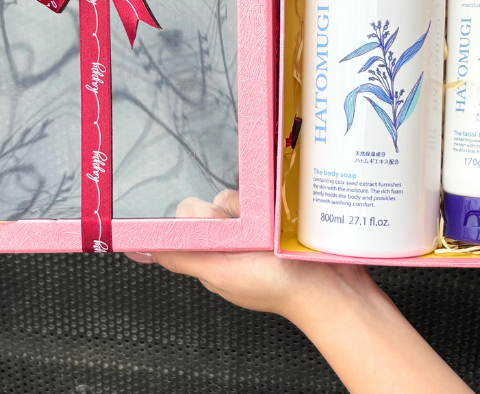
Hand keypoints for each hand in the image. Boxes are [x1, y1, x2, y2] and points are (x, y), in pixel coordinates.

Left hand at [126, 191, 473, 393]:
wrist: (335, 288)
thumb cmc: (281, 287)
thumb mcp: (223, 272)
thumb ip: (185, 255)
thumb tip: (144, 246)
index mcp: (211, 258)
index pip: (185, 224)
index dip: (189, 215)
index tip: (198, 215)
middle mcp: (231, 242)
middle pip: (212, 202)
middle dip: (227, 206)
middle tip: (247, 227)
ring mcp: (257, 229)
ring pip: (240, 193)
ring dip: (253, 197)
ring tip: (271, 219)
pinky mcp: (280, 217)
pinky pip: (267, 191)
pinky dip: (273, 192)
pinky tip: (283, 208)